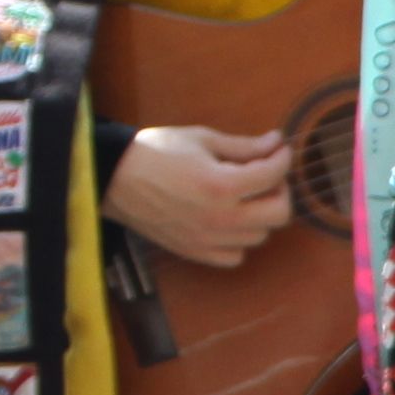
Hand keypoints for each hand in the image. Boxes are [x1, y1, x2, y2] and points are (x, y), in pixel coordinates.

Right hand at [106, 124, 293, 265]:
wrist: (113, 177)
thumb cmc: (156, 151)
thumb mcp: (200, 139)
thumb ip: (243, 145)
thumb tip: (277, 142)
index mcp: (222, 184)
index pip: (273, 174)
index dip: (281, 158)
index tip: (277, 151)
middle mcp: (221, 217)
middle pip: (279, 213)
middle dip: (279, 190)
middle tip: (265, 177)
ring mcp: (209, 239)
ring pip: (260, 235)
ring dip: (259, 214)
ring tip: (243, 198)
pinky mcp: (195, 252)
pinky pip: (235, 255)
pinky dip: (238, 240)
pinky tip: (226, 222)